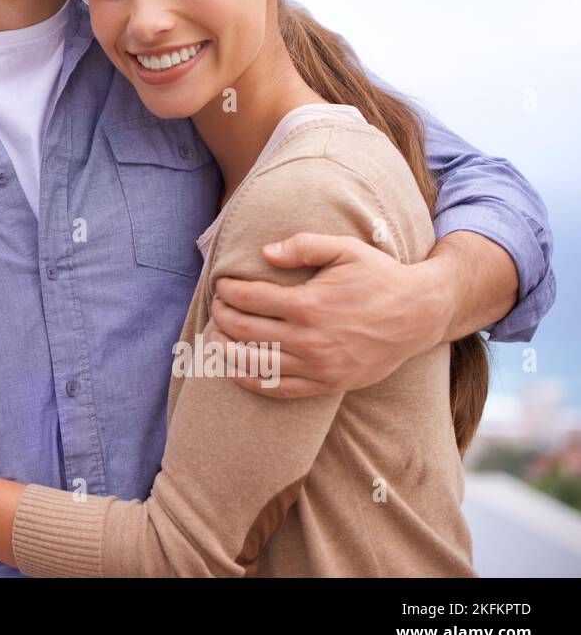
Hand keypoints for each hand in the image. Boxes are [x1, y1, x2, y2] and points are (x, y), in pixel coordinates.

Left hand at [208, 232, 446, 397]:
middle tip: (217, 306)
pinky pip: (279, 388)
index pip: (250, 299)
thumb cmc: (379, 276)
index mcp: (309, 304)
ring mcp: (318, 366)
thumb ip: (303, 245)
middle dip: (223, 316)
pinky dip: (250, 381)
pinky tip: (234, 370)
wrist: (420, 314)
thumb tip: (264, 252)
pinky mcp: (328, 384)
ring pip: (256, 363)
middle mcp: (310, 339)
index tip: (221, 286)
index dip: (229, 291)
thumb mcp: (345, 249)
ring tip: (215, 337)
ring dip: (227, 350)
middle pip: (246, 330)